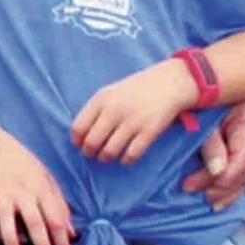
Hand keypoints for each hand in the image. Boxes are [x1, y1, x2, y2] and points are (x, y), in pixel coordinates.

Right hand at [0, 133, 74, 244]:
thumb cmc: (25, 167)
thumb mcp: (48, 180)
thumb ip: (60, 206)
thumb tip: (72, 233)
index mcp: (41, 190)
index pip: (56, 220)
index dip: (62, 243)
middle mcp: (23, 193)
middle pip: (35, 223)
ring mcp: (2, 192)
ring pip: (7, 218)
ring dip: (12, 239)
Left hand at [72, 58, 201, 164]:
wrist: (168, 84)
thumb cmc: (135, 90)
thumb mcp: (110, 92)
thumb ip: (95, 110)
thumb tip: (79, 136)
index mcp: (102, 99)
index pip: (79, 127)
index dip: (77, 140)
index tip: (79, 144)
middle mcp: (114, 110)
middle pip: (92, 142)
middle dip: (89, 152)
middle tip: (92, 154)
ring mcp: (132, 122)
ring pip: (109, 152)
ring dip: (105, 157)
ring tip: (107, 156)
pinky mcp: (149, 132)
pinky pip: (131, 155)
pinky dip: (125, 160)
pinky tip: (125, 158)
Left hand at [184, 98, 244, 209]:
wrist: (223, 87)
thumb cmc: (213, 98)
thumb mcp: (209, 115)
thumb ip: (212, 143)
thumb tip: (217, 173)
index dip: (229, 174)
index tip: (209, 186)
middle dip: (220, 185)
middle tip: (193, 189)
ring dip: (225, 191)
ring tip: (206, 201)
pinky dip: (232, 188)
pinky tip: (219, 201)